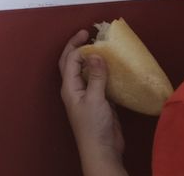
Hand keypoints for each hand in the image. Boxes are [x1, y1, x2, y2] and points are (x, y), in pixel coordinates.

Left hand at [58, 30, 123, 164]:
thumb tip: (96, 54)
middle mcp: (76, 89)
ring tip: (102, 46)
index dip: (78, 45)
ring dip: (91, 58)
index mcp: (70, 87)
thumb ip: (96, 76)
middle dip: (77, 47)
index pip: (70, 60)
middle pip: (72, 63)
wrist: (102, 150)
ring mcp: (87, 95)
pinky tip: (113, 66)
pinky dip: (103, 71)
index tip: (89, 34)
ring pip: (86, 71)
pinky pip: (99, 81)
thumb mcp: (95, 99)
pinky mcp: (99, 101)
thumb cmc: (94, 126)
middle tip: (88, 33)